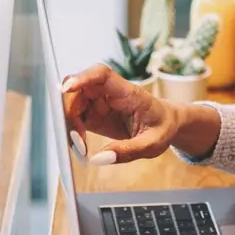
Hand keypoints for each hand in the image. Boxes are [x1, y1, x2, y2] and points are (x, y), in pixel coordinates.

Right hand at [61, 63, 178, 164]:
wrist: (166, 124)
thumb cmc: (162, 127)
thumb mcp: (152, 144)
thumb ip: (127, 151)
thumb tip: (98, 159)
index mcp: (128, 92)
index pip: (102, 75)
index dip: (82, 77)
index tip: (67, 88)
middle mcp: (110, 92)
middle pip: (79, 89)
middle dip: (70, 111)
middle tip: (76, 140)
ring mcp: (100, 102)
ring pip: (73, 102)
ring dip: (69, 123)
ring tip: (80, 148)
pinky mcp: (94, 114)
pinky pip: (75, 117)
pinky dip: (72, 131)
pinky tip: (80, 147)